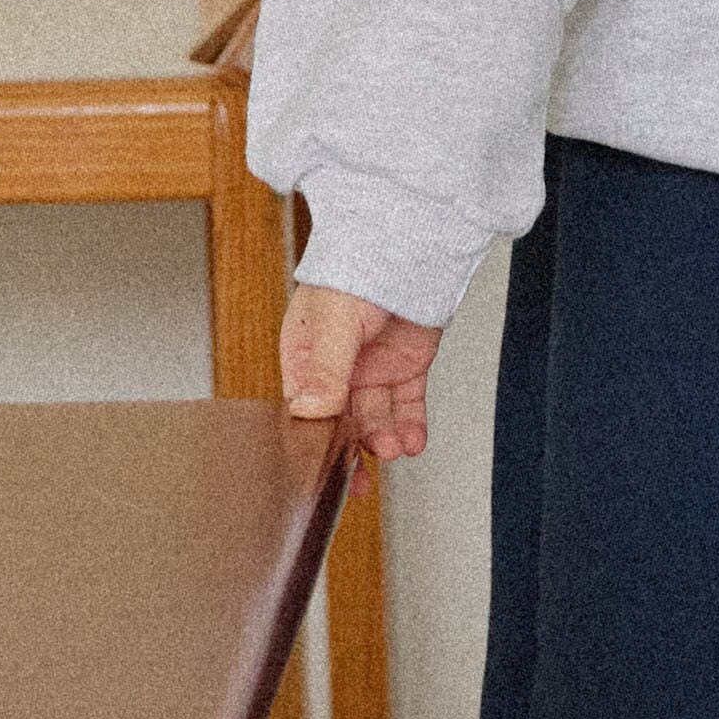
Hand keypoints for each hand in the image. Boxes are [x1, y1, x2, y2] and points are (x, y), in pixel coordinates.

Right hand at [280, 280, 440, 461]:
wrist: (409, 242)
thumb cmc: (356, 266)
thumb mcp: (334, 323)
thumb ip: (325, 370)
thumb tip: (308, 410)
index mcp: (305, 354)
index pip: (306, 408)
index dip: (317, 439)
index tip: (328, 468)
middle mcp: (336, 366)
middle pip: (341, 420)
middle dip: (353, 448)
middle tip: (362, 476)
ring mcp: (372, 366)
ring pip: (374, 416)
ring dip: (384, 437)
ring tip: (394, 448)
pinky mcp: (405, 365)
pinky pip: (405, 404)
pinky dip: (411, 425)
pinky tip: (413, 441)